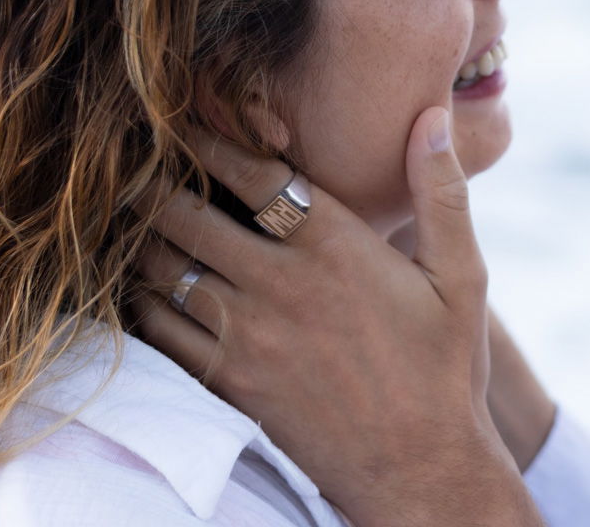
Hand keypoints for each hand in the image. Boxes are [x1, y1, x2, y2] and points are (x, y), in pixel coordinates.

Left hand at [129, 108, 541, 526]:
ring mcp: (248, 336)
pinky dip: (139, 298)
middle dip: (156, 180)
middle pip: (188, 212)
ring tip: (126, 213)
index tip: (184, 116)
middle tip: (133, 162)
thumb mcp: (462, 276)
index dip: (209, 137)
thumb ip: (442, 192)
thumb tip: (433, 117)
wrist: (421, 472)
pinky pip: (158, 330)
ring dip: (141, 235)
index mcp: (336, 246)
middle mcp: (283, 283)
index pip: (251, 171)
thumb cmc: (446, 369)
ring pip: (163, 266)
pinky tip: (138, 282)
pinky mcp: (228, 382)